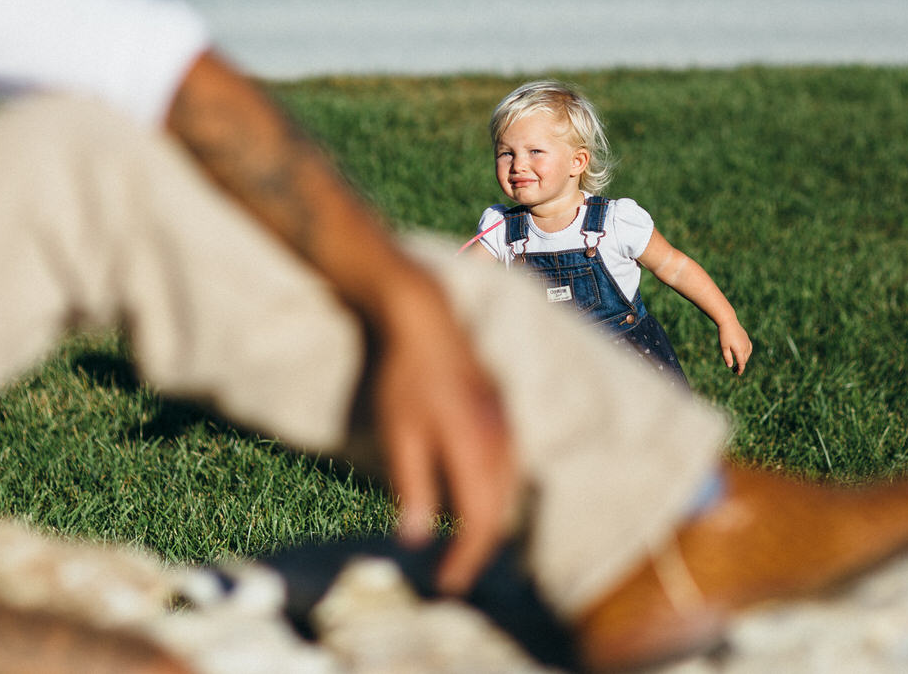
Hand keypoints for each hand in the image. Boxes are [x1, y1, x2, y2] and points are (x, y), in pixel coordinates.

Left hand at [375, 292, 518, 595]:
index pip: (478, 522)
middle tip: (452, 576)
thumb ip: (412, 486)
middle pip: (498, 513)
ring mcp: (505, 428)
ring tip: (462, 547)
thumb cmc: (406, 378)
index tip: (446, 586)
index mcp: (474, 451)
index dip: (465, 559)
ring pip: (506, 492)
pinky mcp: (502, 416)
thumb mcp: (400, 435)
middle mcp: (499, 443)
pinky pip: (507, 470)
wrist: (427, 321)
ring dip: (488, 524)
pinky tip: (473, 500)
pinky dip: (493, 497)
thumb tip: (415, 538)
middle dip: (478, 549)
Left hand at [718, 318, 752, 374]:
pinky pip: (749, 348)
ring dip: (744, 359)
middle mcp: (745, 347)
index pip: (742, 363)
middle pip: (744, 359)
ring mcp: (747, 342)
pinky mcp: (746, 338)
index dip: (740, 369)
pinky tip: (744, 354)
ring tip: (738, 363)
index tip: (737, 374)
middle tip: (734, 370)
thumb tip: (730, 366)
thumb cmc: (724, 335)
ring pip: (748, 354)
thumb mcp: (724, 347)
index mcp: (740, 351)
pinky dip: (747, 353)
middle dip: (740, 365)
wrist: (728, 321)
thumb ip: (727, 357)